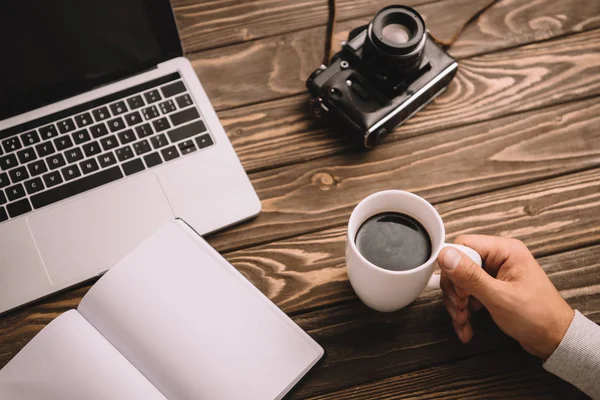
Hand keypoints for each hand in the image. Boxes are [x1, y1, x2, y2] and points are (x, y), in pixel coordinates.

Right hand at [437, 235, 574, 359]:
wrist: (554, 340)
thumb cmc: (538, 317)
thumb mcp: (499, 297)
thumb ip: (470, 276)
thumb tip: (445, 255)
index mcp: (505, 251)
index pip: (464, 245)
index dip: (454, 268)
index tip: (457, 290)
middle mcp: (499, 258)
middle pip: (459, 265)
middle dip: (455, 291)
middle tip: (461, 307)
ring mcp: (495, 273)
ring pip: (460, 282)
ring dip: (457, 304)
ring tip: (463, 321)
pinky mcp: (491, 288)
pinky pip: (467, 294)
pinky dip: (464, 311)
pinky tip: (466, 326)